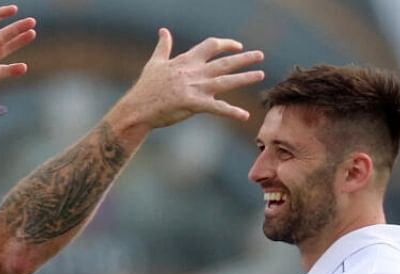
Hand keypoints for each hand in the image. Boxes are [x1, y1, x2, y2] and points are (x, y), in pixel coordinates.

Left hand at [0, 5, 36, 99]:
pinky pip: (2, 71)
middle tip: (32, 22)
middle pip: (0, 35)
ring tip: (32, 34)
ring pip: (4, 50)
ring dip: (18, 42)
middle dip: (16, 28)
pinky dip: (13, 70)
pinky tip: (23, 67)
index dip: (0, 15)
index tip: (14, 10)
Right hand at [117, 29, 264, 129]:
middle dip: (244, 58)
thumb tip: (163, 31)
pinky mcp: (194, 105)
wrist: (138, 108)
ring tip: (261, 75)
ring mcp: (195, 88)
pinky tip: (245, 116)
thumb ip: (163, 47)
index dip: (226, 44)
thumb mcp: (155, 62)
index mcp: (186, 61)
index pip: (211, 46)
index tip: (238, 46)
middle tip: (260, 56)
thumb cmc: (146, 87)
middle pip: (225, 62)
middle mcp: (195, 72)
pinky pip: (217, 108)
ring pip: (226, 81)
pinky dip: (232, 112)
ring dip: (245, 78)